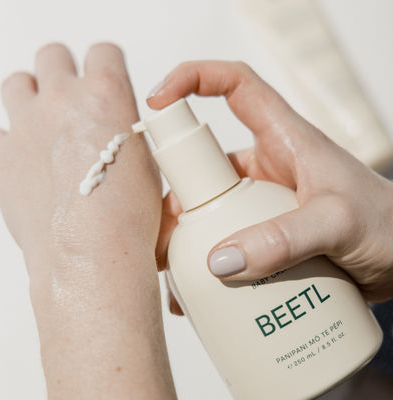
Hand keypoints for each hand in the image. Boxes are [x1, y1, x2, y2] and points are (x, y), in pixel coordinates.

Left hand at [0, 43, 175, 398]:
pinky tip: (29, 158)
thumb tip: (121, 135)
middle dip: (64, 73)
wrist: (93, 255)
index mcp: (106, 95)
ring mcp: (25, 126)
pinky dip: (11, 138)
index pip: (102, 51)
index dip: (105, 64)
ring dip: (32, 95)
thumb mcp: (147, 166)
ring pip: (17, 83)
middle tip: (74, 100)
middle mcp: (62, 100)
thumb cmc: (127, 217)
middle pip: (53, 56)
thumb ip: (127, 136)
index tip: (106, 78)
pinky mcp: (1, 158)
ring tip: (47, 123)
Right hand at [149, 61, 392, 305]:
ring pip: (208, 208)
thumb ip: (285, 238)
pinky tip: (197, 292)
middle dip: (175, 195)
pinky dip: (205, 262)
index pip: (234, 86)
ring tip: (172, 274)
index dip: (192, 80)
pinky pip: (223, 240)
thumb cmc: (390, 225)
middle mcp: (266, 165)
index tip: (157, 102)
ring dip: (185, 237)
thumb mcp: (339, 223)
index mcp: (284, 138)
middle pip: (204, 164)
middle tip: (160, 236)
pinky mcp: (262, 233)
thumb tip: (222, 260)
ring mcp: (260, 202)